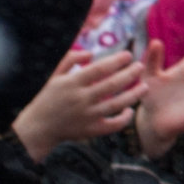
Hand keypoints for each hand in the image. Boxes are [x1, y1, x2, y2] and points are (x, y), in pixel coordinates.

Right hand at [14, 48, 146, 162]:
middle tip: (140, 66)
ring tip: (145, 87)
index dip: (116, 61)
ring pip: (116, 104)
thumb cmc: (49, 97)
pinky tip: (130, 110)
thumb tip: (91, 53)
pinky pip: (112, 125)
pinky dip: (124, 118)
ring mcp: (87, 116)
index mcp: (72, 83)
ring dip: (133, 95)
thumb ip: (70, 59)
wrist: (39, 127)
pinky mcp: (90, 130)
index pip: (99, 69)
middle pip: (111, 85)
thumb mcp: (55, 76)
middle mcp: (81, 99)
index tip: (128, 55)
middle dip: (129, 74)